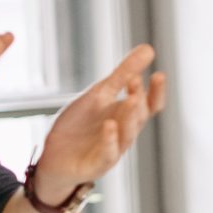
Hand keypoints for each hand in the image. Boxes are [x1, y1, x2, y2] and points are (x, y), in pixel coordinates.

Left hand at [31, 45, 168, 200]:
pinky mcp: (97, 164)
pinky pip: (108, 153)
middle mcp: (124, 133)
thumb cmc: (80, 125)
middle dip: (138, 100)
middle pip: (138, 117)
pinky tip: (109, 125)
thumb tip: (149, 48)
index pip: (150, 105)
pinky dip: (110, 140)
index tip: (158, 74)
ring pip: (127, 134)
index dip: (156, 92)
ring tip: (130, 98)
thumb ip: (123, 73)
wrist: (55, 156)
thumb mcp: (99, 94)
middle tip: (134, 81)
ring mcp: (112, 149)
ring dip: (129, 117)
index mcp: (127, 115)